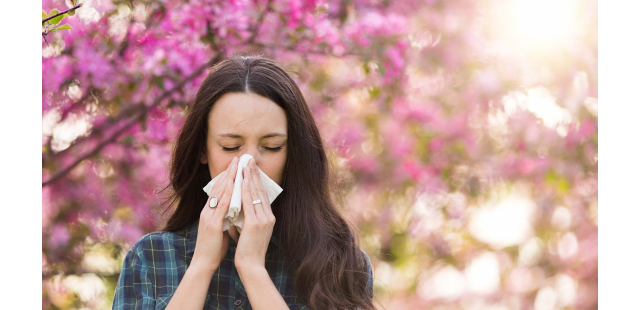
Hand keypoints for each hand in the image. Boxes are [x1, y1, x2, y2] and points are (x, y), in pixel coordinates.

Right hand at [191, 156, 238, 273]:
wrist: (204, 264)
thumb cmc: (214, 248)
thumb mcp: (220, 228)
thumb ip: (225, 218)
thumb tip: (234, 211)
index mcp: (209, 212)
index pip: (218, 190)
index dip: (227, 177)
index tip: (235, 166)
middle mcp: (207, 211)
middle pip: (218, 187)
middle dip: (228, 172)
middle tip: (237, 159)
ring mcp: (208, 216)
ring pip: (219, 193)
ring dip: (228, 178)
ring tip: (236, 165)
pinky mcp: (212, 224)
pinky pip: (221, 206)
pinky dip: (227, 194)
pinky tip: (233, 185)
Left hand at [234, 158, 275, 270]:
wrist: (251, 266)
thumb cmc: (248, 250)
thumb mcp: (249, 230)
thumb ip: (246, 218)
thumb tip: (238, 209)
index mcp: (268, 218)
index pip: (262, 194)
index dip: (256, 180)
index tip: (251, 168)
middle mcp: (269, 216)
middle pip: (260, 190)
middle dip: (254, 174)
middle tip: (249, 159)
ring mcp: (264, 219)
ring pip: (255, 194)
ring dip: (249, 177)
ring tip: (245, 164)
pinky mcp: (256, 224)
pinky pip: (249, 203)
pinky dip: (245, 190)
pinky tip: (241, 180)